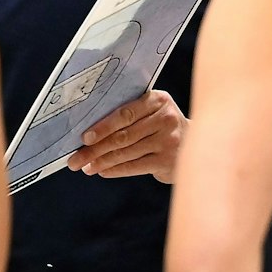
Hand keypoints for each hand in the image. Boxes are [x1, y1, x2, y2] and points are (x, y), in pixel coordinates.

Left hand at [70, 90, 185, 182]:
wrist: (197, 143)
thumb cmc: (162, 127)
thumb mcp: (151, 112)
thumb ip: (128, 114)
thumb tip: (89, 133)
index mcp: (157, 100)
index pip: (125, 113)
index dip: (102, 126)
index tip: (83, 138)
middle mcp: (165, 118)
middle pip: (123, 135)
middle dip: (95, 149)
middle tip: (75, 160)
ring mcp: (168, 140)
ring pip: (126, 152)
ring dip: (101, 162)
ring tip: (85, 167)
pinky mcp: (168, 160)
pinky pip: (135, 166)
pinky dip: (115, 170)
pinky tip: (102, 171)